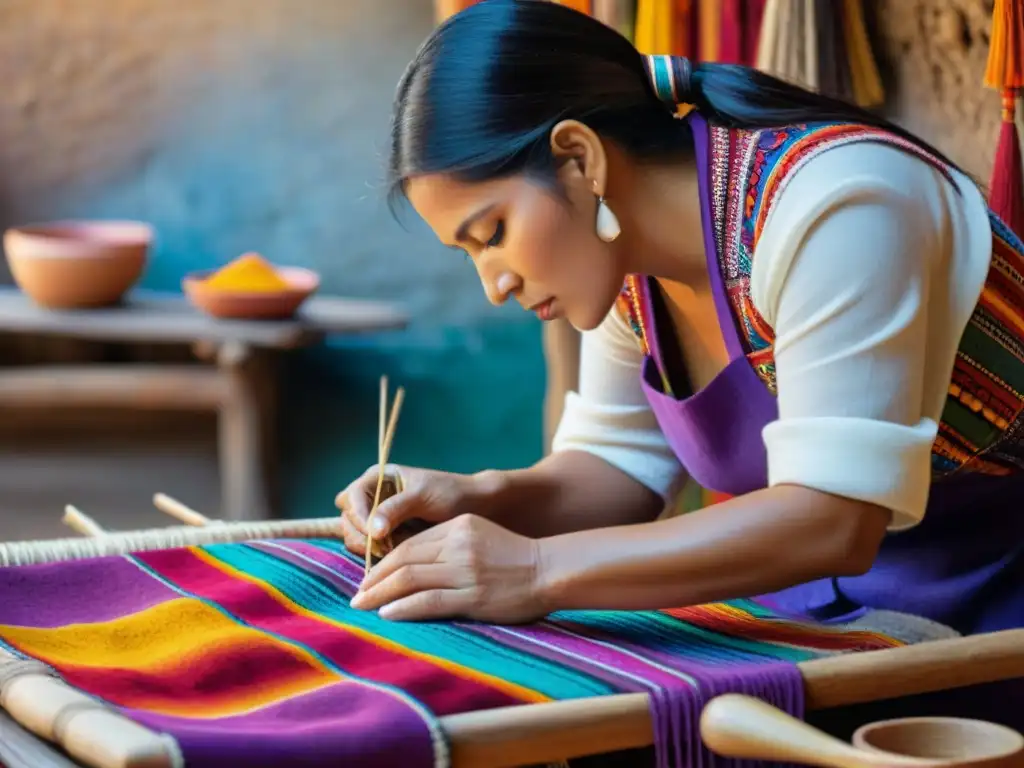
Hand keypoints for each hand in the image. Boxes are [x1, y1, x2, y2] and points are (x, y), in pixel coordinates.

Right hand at [335, 465, 487, 556]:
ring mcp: (374, 518)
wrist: (472, 508)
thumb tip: (373, 531)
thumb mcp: (422, 497)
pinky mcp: (382, 538)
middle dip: (363, 536)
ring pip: (354, 536)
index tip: (378, 535)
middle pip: (347, 519)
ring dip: (369, 547)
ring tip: (395, 550)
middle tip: (386, 548)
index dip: (360, 517)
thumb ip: (395, 509)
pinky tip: (395, 557)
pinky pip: (367, 548)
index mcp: (376, 478)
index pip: (351, 498)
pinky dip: (376, 555)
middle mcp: (370, 496)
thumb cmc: (450, 494)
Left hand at [349, 514, 548, 623]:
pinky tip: (387, 613)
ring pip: (410, 580)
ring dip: (380, 594)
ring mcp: (466, 571)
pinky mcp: (473, 597)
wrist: (550, 570)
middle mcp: (458, 545)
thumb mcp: (479, 535)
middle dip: (374, 579)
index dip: (383, 562)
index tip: (368, 576)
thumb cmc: (514, 556)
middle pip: (403, 561)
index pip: (409, 544)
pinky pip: (429, 602)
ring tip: (363, 606)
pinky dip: (403, 608)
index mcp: (458, 527)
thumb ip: (448, 543)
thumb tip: (410, 563)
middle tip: (356, 594)